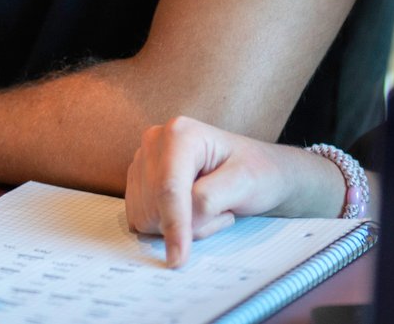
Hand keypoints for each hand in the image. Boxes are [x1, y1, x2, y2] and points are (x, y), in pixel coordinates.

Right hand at [125, 116, 337, 267]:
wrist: (255, 168)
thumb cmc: (255, 171)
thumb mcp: (243, 183)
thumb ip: (208, 200)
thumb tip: (180, 221)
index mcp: (180, 134)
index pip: (169, 188)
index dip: (174, 224)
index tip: (179, 259)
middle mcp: (155, 142)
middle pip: (155, 205)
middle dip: (188, 222)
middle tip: (222, 209)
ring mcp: (143, 162)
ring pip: (147, 217)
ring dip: (181, 225)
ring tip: (210, 206)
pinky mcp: (138, 183)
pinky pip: (143, 221)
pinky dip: (168, 226)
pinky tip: (191, 210)